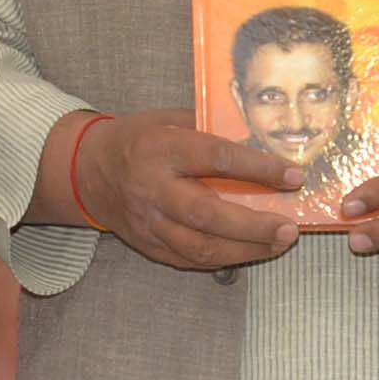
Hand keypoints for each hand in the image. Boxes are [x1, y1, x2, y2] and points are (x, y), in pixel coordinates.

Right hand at [46, 107, 306, 272]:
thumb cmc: (136, 139)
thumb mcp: (168, 119)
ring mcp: (148, 222)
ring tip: (279, 243)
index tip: (293, 175)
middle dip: (254, 226)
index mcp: (159, 149)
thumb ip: (210, 129)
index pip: (216, 158)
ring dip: (246, 249)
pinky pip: (190, 259)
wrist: (85, 170)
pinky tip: (251, 251)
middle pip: (208, 214)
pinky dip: (226, 258)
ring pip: (201, 247)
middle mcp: (151, 189)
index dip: (258, 168)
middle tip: (290, 227)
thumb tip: (263, 140)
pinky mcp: (148, 244)